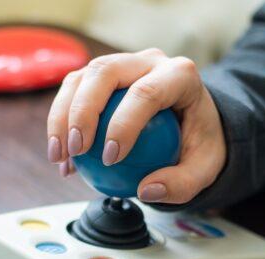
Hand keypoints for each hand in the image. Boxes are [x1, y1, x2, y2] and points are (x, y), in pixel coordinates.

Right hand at [46, 48, 225, 203]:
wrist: (193, 123)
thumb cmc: (199, 142)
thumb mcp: (204, 169)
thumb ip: (181, 184)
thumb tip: (146, 190)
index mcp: (180, 75)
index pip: (147, 92)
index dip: (124, 123)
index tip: (111, 159)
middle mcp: (149, 62)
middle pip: (105, 72)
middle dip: (82, 111)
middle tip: (75, 151)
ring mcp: (123, 64)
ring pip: (82, 77)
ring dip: (62, 116)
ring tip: (59, 156)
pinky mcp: (102, 76)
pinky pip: (74, 91)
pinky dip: (61, 122)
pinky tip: (62, 158)